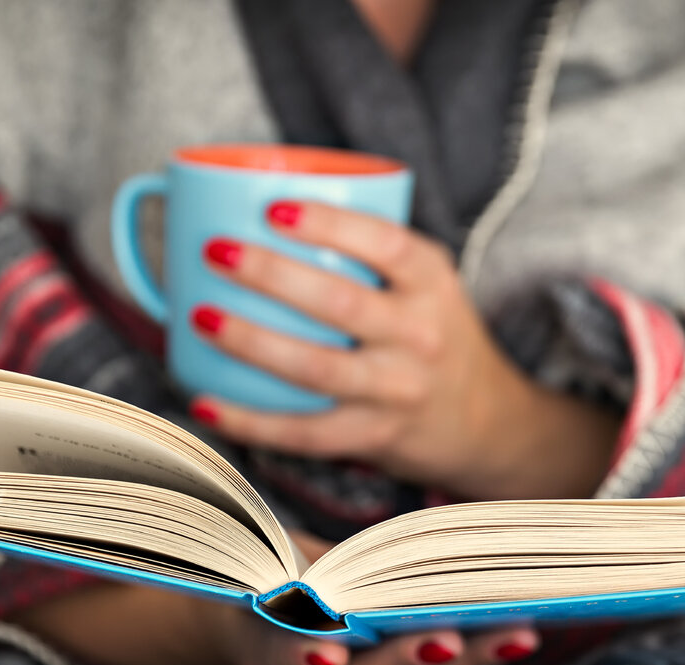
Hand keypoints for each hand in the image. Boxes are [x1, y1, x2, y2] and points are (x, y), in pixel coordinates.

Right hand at [12, 531, 538, 664]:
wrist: (234, 614)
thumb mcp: (226, 554)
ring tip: (512, 630)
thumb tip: (131, 469)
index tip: (329, 642)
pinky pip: (426, 664)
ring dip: (457, 655)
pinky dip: (470, 645)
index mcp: (255, 650)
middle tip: (451, 639)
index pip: (275, 659)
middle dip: (404, 661)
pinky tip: (515, 623)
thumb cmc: (229, 571)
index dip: (301, 652)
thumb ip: (217, 528)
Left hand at [189, 200, 620, 499]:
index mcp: (432, 283)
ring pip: (315, 368)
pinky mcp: (374, 436)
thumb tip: (257, 208)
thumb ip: (369, 252)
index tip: (274, 207)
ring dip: (250, 342)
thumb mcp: (426, 283)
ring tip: (199, 315)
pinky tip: (205, 401)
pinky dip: (249, 420)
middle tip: (215, 251)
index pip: (386, 245)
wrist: (485, 420)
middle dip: (270, 274)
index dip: (329, 224)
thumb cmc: (433, 334)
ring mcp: (397, 390)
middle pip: (340, 303)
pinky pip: (304, 432)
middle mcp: (420, 335)